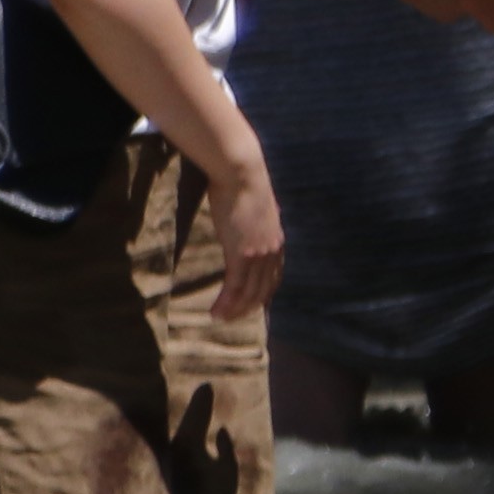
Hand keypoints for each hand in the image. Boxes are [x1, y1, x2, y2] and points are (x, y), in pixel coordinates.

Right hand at [207, 157, 288, 326]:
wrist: (242, 174)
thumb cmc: (243, 184)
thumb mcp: (254, 209)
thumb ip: (253, 221)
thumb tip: (245, 218)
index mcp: (276, 242)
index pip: (273, 278)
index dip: (261, 295)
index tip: (249, 305)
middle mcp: (271, 253)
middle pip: (262, 290)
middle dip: (247, 308)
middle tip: (232, 318)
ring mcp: (258, 255)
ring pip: (249, 292)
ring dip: (234, 309)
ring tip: (219, 319)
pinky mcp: (241, 254)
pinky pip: (234, 285)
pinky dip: (226, 302)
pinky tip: (216, 311)